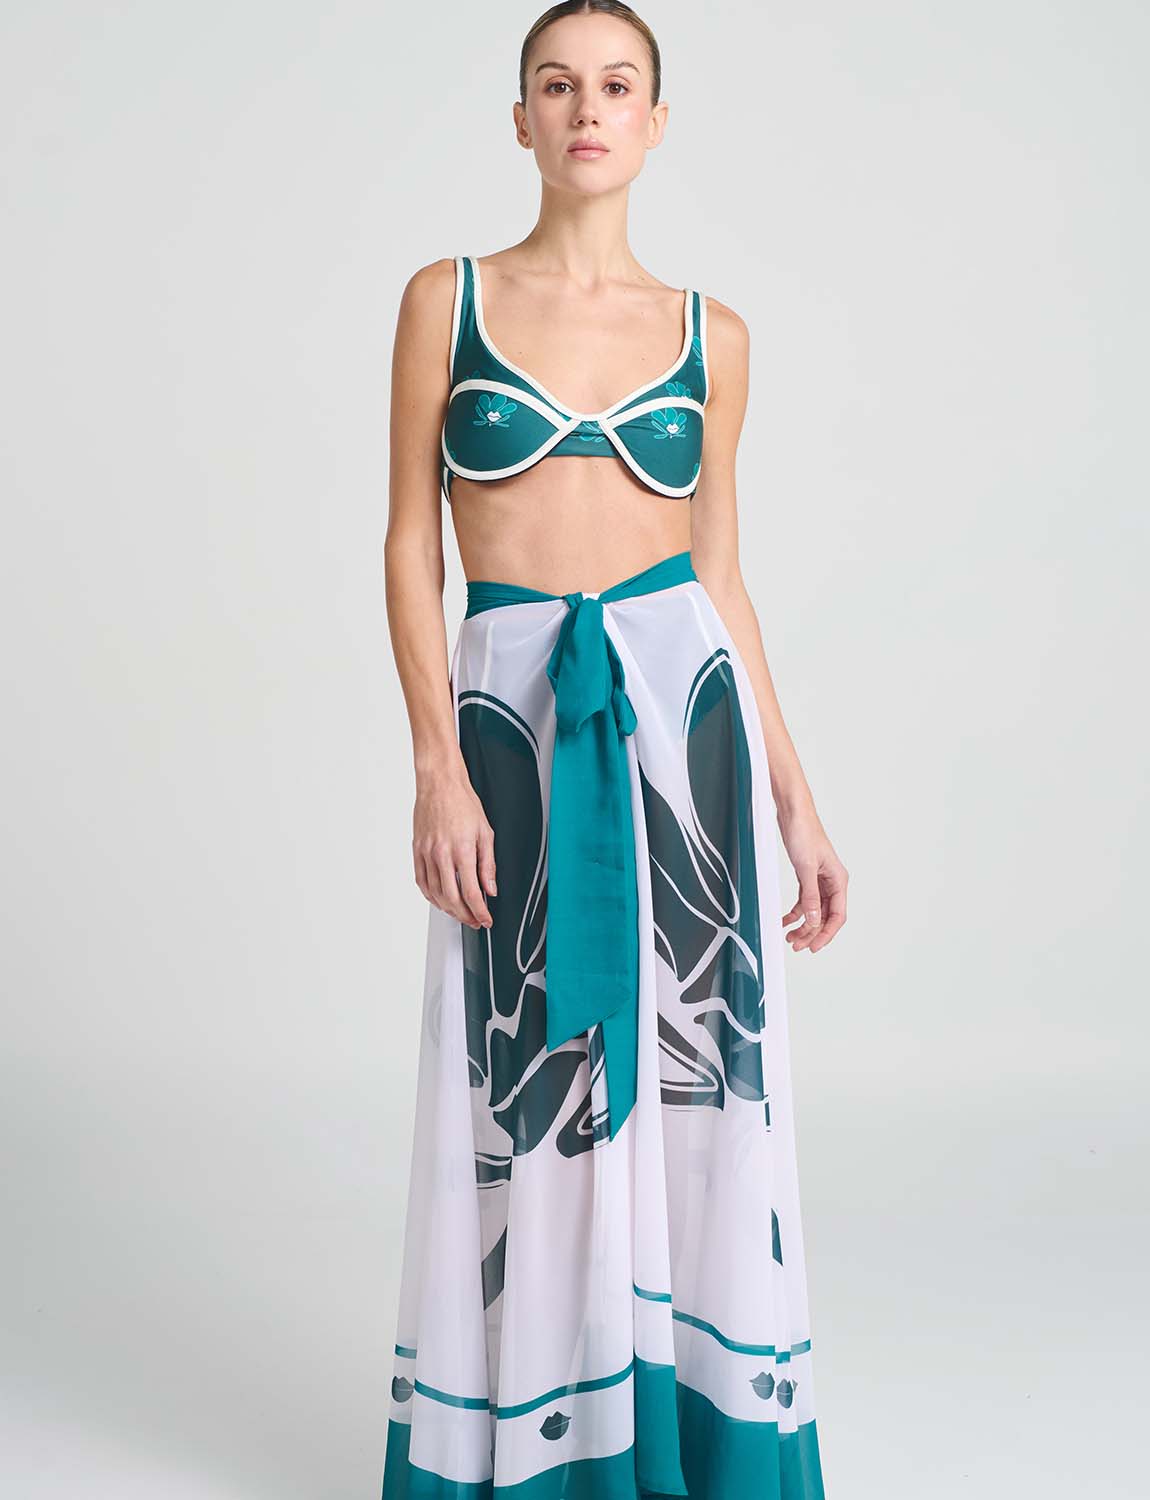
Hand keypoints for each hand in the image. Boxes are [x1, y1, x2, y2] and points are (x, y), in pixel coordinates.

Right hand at [412, 765, 496, 929]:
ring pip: (435, 894)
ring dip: (448, 909)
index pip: (472, 893)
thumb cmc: (463, 803)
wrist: (439, 784)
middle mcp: (441, 854)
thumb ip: (488, 864)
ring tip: (461, 913)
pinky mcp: (417, 851)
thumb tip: (491, 889)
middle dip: (465, 915)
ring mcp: (426, 854)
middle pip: (452, 899)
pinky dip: (431, 896)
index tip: (486, 919)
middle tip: (475, 920)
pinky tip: (440, 900)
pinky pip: (422, 881)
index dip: (480, 911)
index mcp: (462, 850)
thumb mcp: (485, 832)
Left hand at [777, 802, 847, 952]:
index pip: (837, 915)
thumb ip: (810, 896)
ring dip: (803, 925)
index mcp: (838, 880)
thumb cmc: (804, 832)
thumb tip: (813, 920)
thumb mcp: (805, 868)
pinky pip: (803, 900)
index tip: (814, 946)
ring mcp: (819, 879)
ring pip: (814, 910)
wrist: (793, 813)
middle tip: (796, 945)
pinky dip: (795, 912)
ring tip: (790, 937)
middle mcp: (832, 881)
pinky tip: (785, 920)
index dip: (826, 933)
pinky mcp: (807, 875)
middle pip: (825, 916)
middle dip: (812, 932)